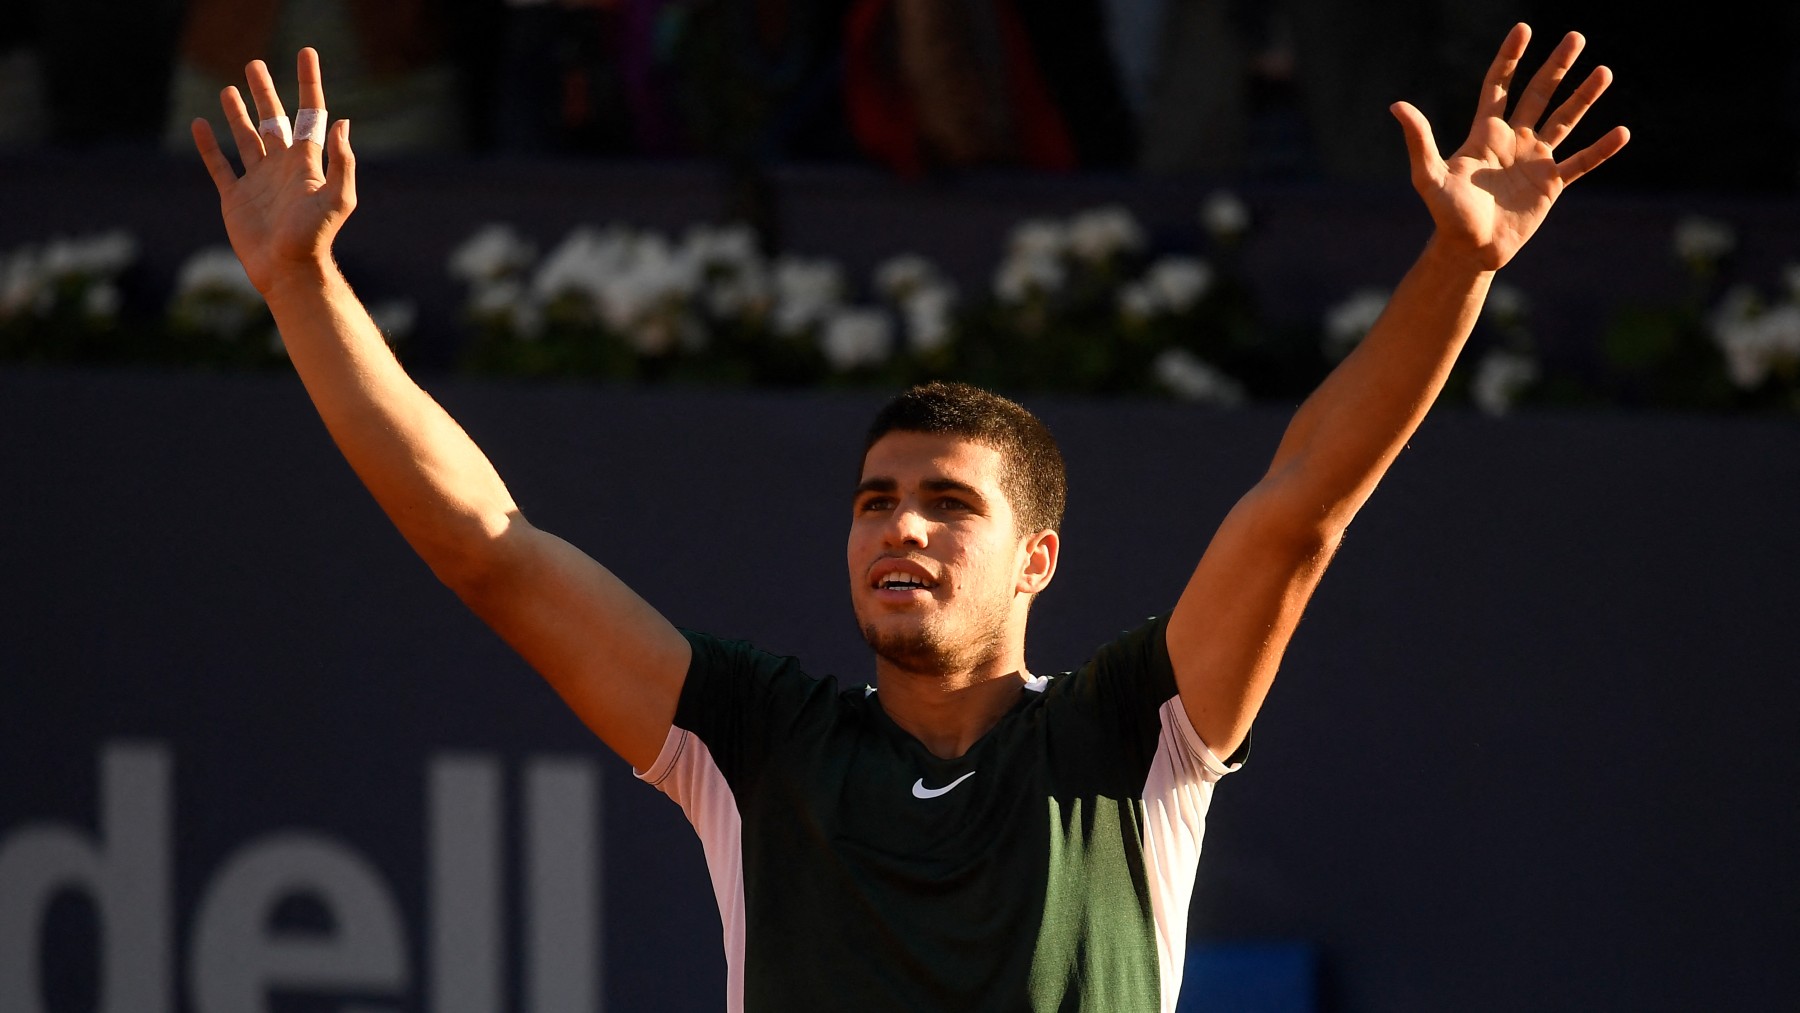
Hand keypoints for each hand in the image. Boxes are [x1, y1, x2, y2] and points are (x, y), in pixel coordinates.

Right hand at [191, 49, 354, 294]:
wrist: (287, 270)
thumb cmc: (315, 236)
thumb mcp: (338, 198)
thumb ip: (342, 161)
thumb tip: (341, 122)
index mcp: (306, 162)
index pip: (309, 113)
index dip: (309, 83)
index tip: (307, 54)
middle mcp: (282, 167)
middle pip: (273, 119)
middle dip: (265, 92)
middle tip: (255, 63)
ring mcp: (257, 182)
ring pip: (246, 138)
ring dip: (238, 114)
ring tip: (230, 90)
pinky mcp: (235, 198)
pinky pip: (219, 166)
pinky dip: (208, 146)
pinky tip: (201, 125)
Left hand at [1391, 24, 1628, 271]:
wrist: (1470, 251)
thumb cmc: (1446, 215)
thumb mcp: (1429, 176)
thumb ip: (1419, 141)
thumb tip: (1396, 105)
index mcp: (1485, 133)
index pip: (1498, 86)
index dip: (1510, 58)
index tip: (1523, 29)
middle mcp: (1513, 140)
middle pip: (1538, 94)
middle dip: (1556, 66)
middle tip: (1576, 37)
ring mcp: (1534, 161)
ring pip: (1564, 120)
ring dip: (1584, 97)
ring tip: (1604, 71)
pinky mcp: (1551, 185)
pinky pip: (1581, 162)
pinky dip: (1601, 149)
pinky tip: (1622, 132)